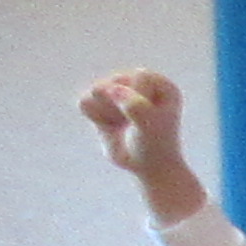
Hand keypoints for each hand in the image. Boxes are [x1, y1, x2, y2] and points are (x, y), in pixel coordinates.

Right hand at [78, 69, 203, 219]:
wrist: (148, 168)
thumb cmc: (155, 146)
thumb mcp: (150, 126)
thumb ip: (135, 106)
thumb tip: (112, 89)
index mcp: (161, 84)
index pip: (140, 77)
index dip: (138, 98)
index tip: (148, 118)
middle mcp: (140, 82)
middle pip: (115, 82)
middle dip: (119, 108)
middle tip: (134, 125)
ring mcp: (119, 90)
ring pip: (96, 91)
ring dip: (106, 113)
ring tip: (123, 124)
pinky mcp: (101, 102)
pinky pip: (84, 101)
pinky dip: (94, 117)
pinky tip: (111, 126)